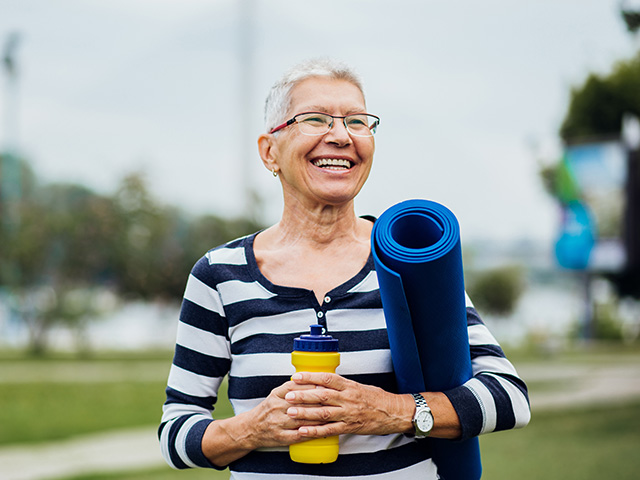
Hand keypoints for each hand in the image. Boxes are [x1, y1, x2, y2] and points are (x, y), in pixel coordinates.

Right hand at [202, 378, 329, 466]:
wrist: (251, 428)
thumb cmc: (268, 409)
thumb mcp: (276, 393)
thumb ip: (292, 387)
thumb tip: (314, 378)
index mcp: (277, 394)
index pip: (297, 386)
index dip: (312, 385)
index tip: (326, 384)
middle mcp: (277, 407)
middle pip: (302, 402)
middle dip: (319, 401)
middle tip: (334, 399)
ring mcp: (279, 423)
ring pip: (303, 419)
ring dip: (319, 417)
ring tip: (333, 414)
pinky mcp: (281, 437)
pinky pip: (300, 435)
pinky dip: (313, 432)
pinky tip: (323, 431)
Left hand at [284, 372, 413, 438]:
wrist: (394, 413)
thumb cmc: (377, 399)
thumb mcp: (359, 386)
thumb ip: (342, 385)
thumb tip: (323, 381)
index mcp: (349, 386)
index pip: (327, 379)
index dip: (311, 377)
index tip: (297, 377)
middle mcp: (348, 399)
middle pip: (322, 395)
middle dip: (303, 395)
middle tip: (288, 394)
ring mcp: (348, 414)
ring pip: (323, 413)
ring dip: (305, 413)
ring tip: (291, 412)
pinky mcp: (349, 427)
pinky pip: (329, 430)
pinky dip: (315, 431)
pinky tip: (303, 431)